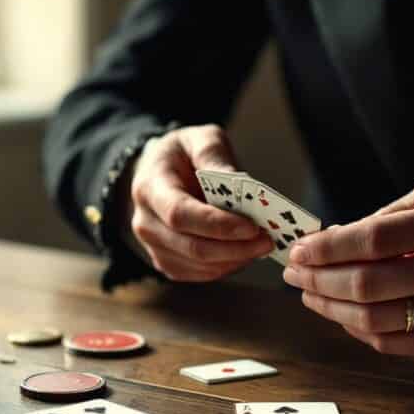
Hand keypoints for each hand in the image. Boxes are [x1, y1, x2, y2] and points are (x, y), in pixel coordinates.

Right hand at [126, 124, 273, 280]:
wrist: (158, 172)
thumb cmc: (182, 155)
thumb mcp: (199, 139)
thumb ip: (216, 157)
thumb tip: (242, 184)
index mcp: (150, 188)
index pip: (180, 215)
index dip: (217, 225)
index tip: (251, 227)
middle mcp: (146, 223)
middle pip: (192, 247)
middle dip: (235, 248)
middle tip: (267, 240)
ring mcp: (153, 247)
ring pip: (199, 266)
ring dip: (236, 259)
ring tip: (261, 244)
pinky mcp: (167, 262)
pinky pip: (200, 274)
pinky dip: (227, 265)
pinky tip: (244, 251)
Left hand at [282, 182, 413, 354]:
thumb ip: (387, 216)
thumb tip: (332, 239)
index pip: (373, 241)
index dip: (328, 248)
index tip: (299, 249)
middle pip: (366, 285)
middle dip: (317, 280)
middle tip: (293, 273)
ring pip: (373, 320)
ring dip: (329, 309)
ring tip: (309, 294)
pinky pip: (392, 343)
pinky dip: (358, 330)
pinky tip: (341, 314)